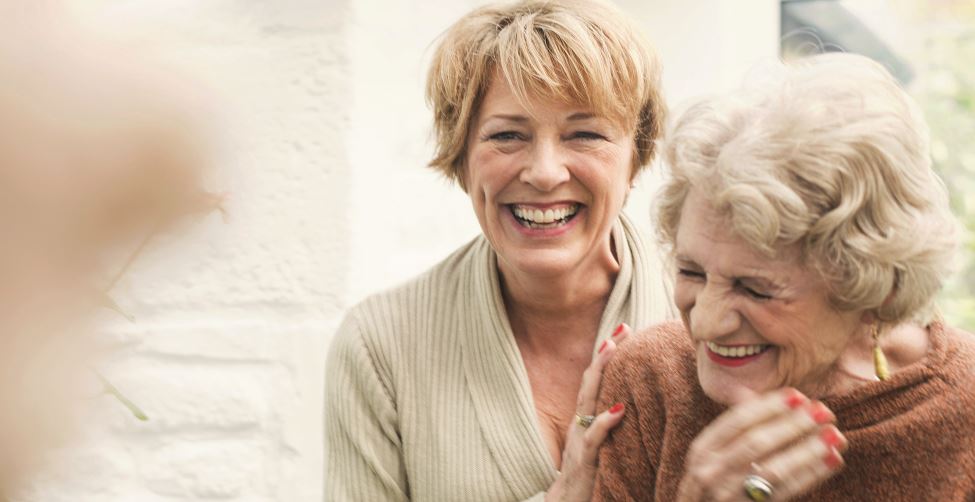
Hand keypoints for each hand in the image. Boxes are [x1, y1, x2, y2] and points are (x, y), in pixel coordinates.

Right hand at [546, 323, 631, 501]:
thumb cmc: (588, 476)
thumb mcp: (601, 445)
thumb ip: (610, 425)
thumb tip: (632, 403)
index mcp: (587, 419)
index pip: (597, 380)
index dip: (608, 354)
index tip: (623, 330)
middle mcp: (581, 423)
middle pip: (592, 380)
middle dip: (606, 352)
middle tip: (622, 327)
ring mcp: (581, 439)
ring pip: (589, 399)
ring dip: (601, 372)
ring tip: (614, 348)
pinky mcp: (586, 460)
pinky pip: (594, 438)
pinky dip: (605, 422)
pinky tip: (619, 409)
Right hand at [677, 388, 847, 501]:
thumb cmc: (716, 483)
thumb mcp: (714, 455)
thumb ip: (735, 428)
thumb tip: (754, 393)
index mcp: (702, 450)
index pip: (737, 421)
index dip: (768, 406)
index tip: (797, 394)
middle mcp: (710, 472)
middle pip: (756, 443)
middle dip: (792, 424)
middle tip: (823, 410)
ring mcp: (728, 495)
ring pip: (774, 469)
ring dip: (807, 450)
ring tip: (834, 435)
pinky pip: (786, 491)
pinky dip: (812, 474)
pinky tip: (832, 460)